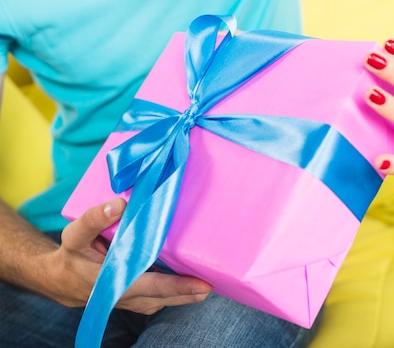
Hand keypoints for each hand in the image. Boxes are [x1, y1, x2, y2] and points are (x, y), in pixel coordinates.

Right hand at [50, 198, 211, 313]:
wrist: (62, 280)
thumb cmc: (72, 255)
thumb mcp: (74, 235)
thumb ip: (94, 219)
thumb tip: (120, 204)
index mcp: (112, 283)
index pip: (152, 286)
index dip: (179, 287)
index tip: (203, 285)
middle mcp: (127, 296)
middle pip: (166, 296)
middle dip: (193, 291)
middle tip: (219, 281)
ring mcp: (135, 300)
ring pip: (167, 299)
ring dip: (189, 292)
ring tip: (215, 278)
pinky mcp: (139, 298)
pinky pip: (163, 296)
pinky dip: (179, 290)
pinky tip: (194, 277)